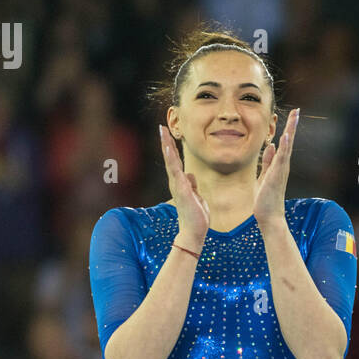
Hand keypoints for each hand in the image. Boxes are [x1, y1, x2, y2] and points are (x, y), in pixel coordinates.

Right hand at [160, 125, 209, 246]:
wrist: (194, 231)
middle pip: (170, 158)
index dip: (171, 147)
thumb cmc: (196, 215)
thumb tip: (190, 175)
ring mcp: (178, 186)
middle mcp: (176, 182)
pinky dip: (173, 161)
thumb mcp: (196, 196)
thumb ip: (192, 185)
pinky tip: (169, 150)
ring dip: (167, 147)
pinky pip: (176, 173)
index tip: (167, 134)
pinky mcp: (183, 191)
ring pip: (171, 163)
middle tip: (161, 127)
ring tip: (163, 133)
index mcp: (180, 183)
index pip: (174, 161)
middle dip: (166, 142)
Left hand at [253, 108, 297, 223]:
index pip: (284, 143)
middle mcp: (283, 166)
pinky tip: (286, 136)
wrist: (268, 216)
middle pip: (289, 141)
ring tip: (295, 117)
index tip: (292, 116)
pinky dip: (285, 147)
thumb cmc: (266, 199)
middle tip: (297, 111)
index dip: (287, 129)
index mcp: (279, 165)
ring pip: (288, 147)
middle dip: (292, 126)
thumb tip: (271, 146)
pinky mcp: (277, 176)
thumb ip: (268, 162)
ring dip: (291, 131)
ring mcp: (282, 170)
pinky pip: (282, 159)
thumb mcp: (264, 176)